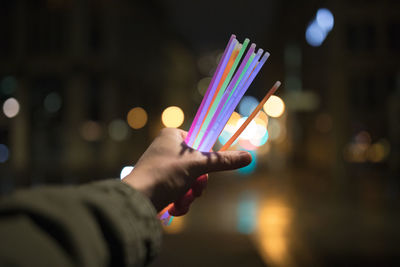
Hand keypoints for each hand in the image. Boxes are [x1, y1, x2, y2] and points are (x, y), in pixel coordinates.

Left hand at [123, 128, 251, 211]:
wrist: (137, 200)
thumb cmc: (165, 175)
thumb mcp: (198, 165)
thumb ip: (223, 161)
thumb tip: (249, 157)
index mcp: (172, 136)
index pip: (201, 142)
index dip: (206, 158)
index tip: (204, 168)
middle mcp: (166, 148)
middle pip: (197, 165)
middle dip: (198, 182)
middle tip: (195, 188)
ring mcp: (162, 167)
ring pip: (190, 181)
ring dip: (190, 194)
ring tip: (182, 200)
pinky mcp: (159, 184)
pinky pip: (179, 191)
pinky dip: (181, 201)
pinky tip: (174, 207)